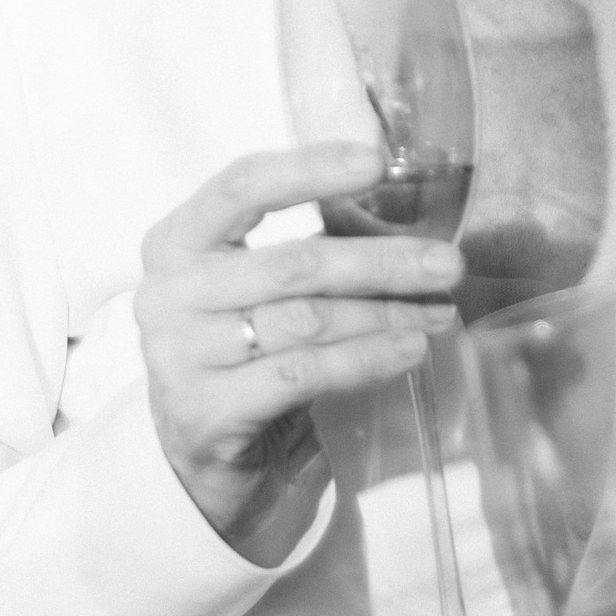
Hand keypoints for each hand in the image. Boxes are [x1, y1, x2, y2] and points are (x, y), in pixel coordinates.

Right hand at [135, 142, 461, 563]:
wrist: (197, 455)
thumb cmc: (241, 352)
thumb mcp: (256, 289)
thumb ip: (306, 249)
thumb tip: (408, 221)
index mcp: (178, 240)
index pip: (242, 185)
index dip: (310, 168)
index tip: (376, 161)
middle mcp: (168, 292)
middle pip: (291, 263)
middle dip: (380, 261)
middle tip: (446, 264)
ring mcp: (180, 355)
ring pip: (306, 321)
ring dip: (384, 315)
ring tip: (436, 313)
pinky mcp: (206, 411)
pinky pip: (304, 373)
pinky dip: (366, 359)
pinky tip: (407, 351)